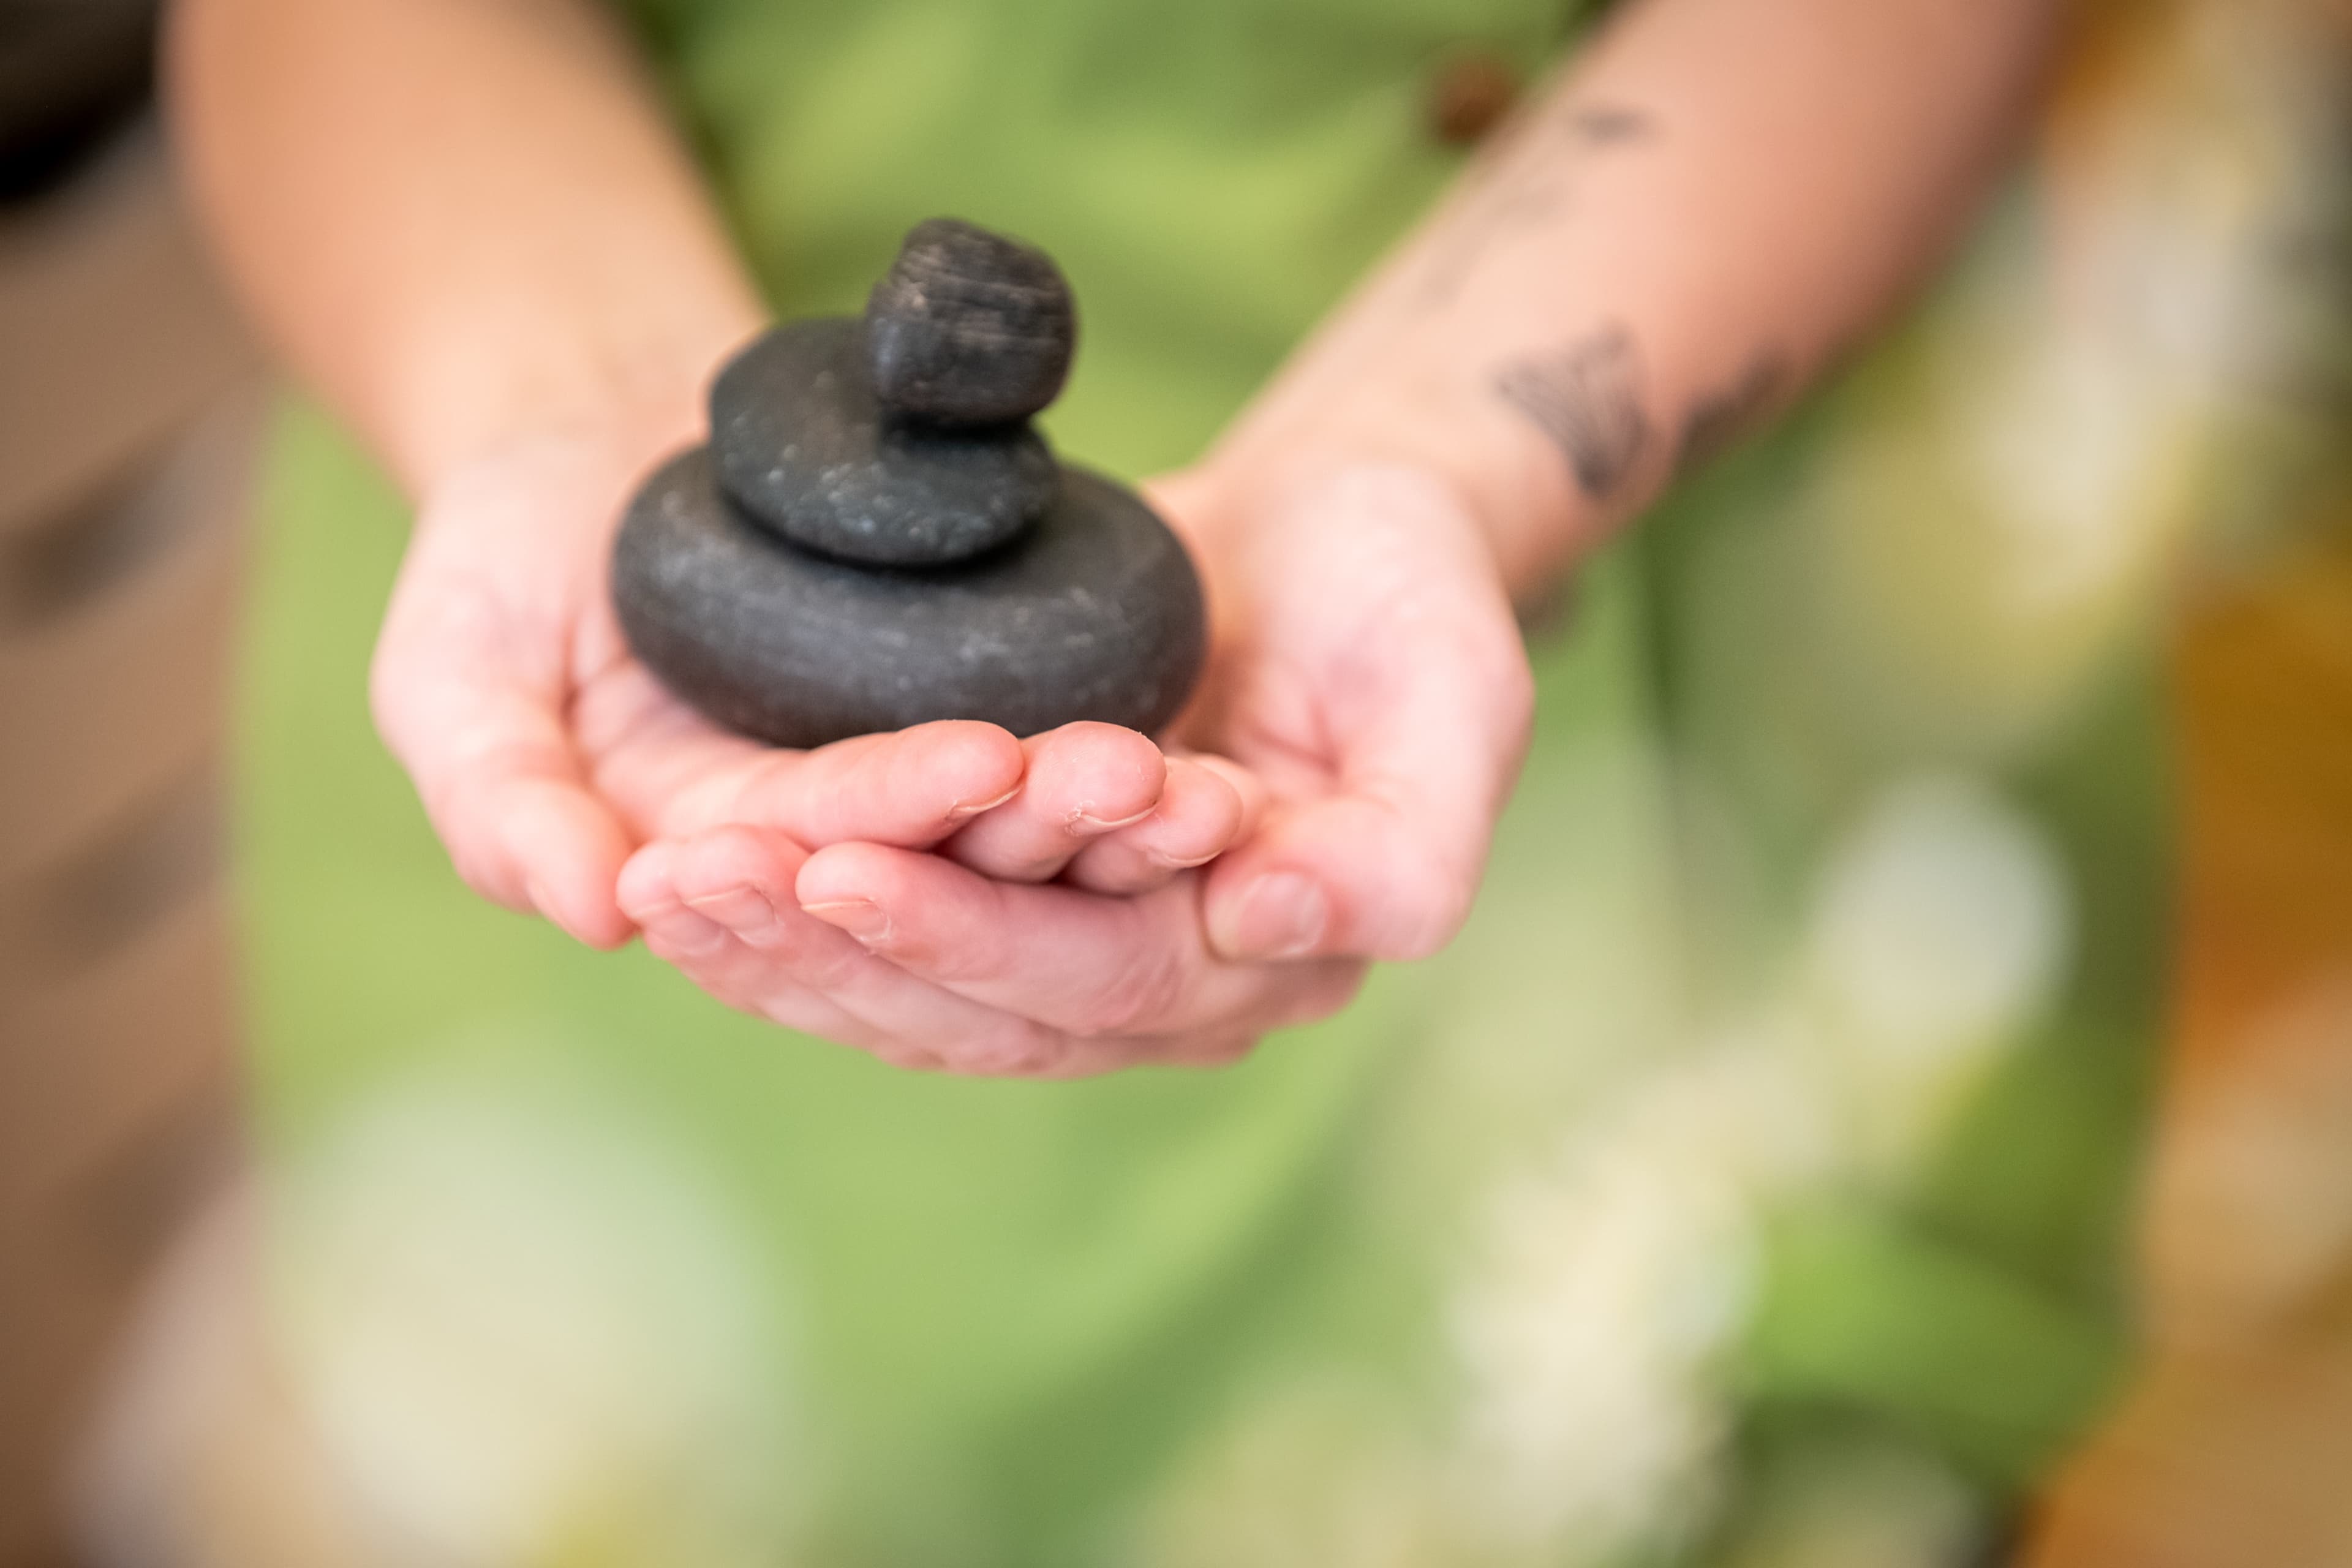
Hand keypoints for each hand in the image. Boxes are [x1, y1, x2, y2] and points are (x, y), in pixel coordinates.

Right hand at [369, 424, 1250, 948]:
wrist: (605, 444)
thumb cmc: (504, 565)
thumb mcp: (455, 674)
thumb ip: (502, 797)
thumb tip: (587, 913)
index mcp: (713, 875)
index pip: (810, 862)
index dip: (884, 819)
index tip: (970, 762)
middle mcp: (826, 860)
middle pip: (945, 867)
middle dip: (1033, 828)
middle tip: (1128, 778)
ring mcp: (909, 802)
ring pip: (1023, 834)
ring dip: (1103, 812)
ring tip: (1184, 774)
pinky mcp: (976, 728)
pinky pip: (1058, 754)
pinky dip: (1122, 770)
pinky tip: (1205, 758)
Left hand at [617, 456, 1534, 1074]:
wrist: (1346, 530)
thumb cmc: (1411, 597)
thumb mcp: (1456, 690)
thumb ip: (1407, 839)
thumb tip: (1272, 921)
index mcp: (1273, 956)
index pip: (1100, 981)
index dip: (967, 936)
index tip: (834, 870)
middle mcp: (1171, 982)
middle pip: (977, 1006)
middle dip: (827, 949)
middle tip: (680, 884)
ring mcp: (1086, 943)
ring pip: (912, 991)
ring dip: (777, 947)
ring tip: (651, 885)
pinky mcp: (1018, 894)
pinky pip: (887, 935)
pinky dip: (786, 917)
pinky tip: (678, 881)